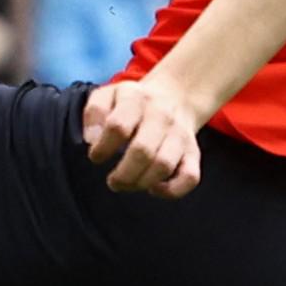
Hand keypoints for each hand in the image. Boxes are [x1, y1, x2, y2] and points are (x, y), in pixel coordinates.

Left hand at [80, 73, 204, 196]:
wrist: (175, 97)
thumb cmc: (132, 103)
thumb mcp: (108, 95)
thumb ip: (94, 112)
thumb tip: (92, 139)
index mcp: (136, 100)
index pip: (118, 127)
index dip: (102, 148)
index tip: (96, 156)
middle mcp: (161, 116)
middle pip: (142, 151)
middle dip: (122, 174)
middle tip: (113, 181)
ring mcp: (180, 135)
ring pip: (164, 165)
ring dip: (141, 182)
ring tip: (128, 184)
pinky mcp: (193, 152)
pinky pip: (190, 177)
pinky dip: (171, 190)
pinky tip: (154, 188)